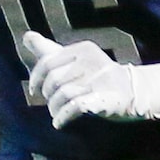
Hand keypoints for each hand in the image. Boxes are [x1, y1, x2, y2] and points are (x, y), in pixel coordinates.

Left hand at [21, 33, 159, 127]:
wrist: (132, 91)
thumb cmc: (96, 75)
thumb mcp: (75, 59)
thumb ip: (50, 50)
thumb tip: (26, 36)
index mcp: (83, 49)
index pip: (48, 62)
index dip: (36, 78)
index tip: (35, 91)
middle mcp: (92, 61)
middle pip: (54, 80)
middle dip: (48, 95)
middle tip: (52, 103)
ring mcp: (101, 79)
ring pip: (63, 94)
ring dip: (54, 108)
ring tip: (56, 114)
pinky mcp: (106, 98)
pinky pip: (75, 107)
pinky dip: (63, 117)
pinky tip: (59, 123)